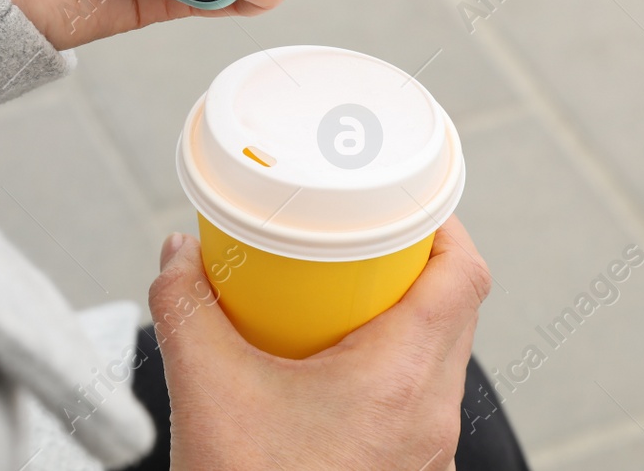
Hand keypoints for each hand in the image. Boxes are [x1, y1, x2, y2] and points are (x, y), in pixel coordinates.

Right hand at [148, 219, 490, 470]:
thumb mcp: (206, 388)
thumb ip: (186, 305)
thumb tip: (180, 253)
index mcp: (403, 379)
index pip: (463, 274)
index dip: (440, 223)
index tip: (402, 199)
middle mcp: (431, 416)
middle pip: (454, 310)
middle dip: (407, 263)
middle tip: (356, 239)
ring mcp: (425, 454)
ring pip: (436, 359)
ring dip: (395, 319)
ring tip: (335, 298)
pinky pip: (413, 402)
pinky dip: (382, 368)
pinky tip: (325, 369)